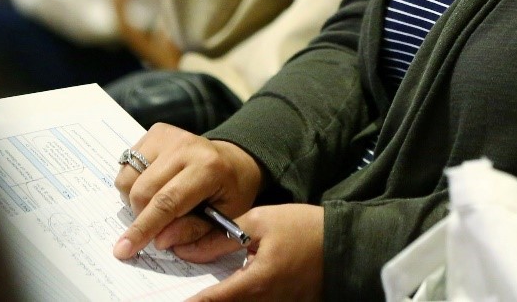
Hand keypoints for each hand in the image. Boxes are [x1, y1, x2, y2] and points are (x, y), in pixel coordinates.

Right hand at [113, 124, 264, 260]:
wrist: (234, 160)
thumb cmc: (231, 191)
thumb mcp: (225, 217)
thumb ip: (194, 231)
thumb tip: (159, 241)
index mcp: (208, 168)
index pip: (166, 202)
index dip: (143, 229)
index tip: (123, 250)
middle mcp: (185, 146)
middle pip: (141, 192)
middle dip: (142, 217)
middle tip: (159, 223)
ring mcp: (168, 136)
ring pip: (127, 178)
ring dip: (135, 199)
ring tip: (159, 201)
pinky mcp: (156, 132)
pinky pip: (126, 165)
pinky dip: (134, 182)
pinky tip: (155, 184)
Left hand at [177, 204, 323, 301]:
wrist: (345, 243)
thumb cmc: (305, 228)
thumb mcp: (262, 222)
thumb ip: (221, 238)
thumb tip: (186, 249)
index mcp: (256, 283)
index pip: (212, 300)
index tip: (171, 300)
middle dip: (205, 300)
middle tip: (184, 293)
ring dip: (221, 299)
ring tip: (205, 291)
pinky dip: (237, 298)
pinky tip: (230, 290)